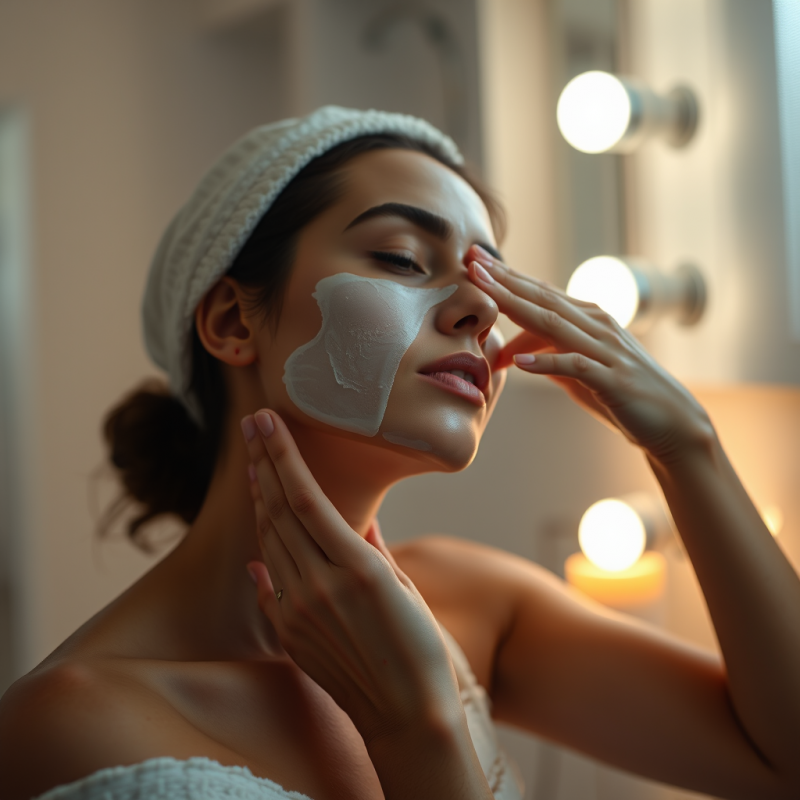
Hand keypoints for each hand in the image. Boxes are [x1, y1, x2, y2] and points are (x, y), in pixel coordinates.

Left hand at [240, 410, 460, 745]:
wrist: (404, 714)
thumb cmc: (418, 647)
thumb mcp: (402, 587)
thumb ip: (372, 548)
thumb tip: (358, 521)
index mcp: (355, 566)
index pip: (304, 496)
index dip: (282, 455)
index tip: (266, 422)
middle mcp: (320, 584)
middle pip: (277, 511)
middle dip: (262, 463)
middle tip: (251, 428)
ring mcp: (298, 609)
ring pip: (268, 539)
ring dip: (259, 497)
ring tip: (255, 464)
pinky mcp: (287, 632)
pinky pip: (267, 578)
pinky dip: (262, 547)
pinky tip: (260, 524)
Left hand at [467, 246, 714, 462]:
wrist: (672, 422)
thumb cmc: (621, 395)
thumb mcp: (577, 373)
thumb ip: (548, 357)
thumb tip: (513, 353)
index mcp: (588, 319)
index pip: (540, 292)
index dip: (506, 275)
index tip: (474, 259)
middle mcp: (597, 325)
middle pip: (543, 298)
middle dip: (504, 279)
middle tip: (471, 260)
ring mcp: (606, 350)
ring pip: (554, 323)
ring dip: (518, 306)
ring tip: (486, 293)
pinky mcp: (612, 379)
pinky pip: (575, 366)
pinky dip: (546, 363)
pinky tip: (519, 364)